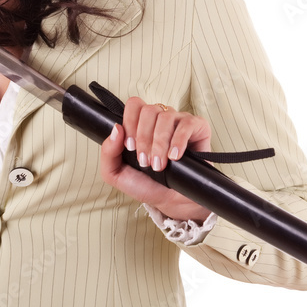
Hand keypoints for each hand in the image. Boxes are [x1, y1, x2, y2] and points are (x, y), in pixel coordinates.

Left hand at [99, 97, 212, 222]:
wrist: (172, 201)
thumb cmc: (146, 184)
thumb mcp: (117, 174)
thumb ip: (108, 152)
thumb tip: (116, 128)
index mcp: (142, 123)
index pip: (134, 105)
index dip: (130, 123)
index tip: (130, 147)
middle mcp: (161, 118)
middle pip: (149, 110)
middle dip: (144, 139)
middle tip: (145, 162)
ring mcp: (180, 121)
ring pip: (166, 117)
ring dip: (159, 144)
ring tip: (160, 165)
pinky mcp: (198, 128)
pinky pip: (188, 124)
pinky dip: (179, 141)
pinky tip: (175, 156)